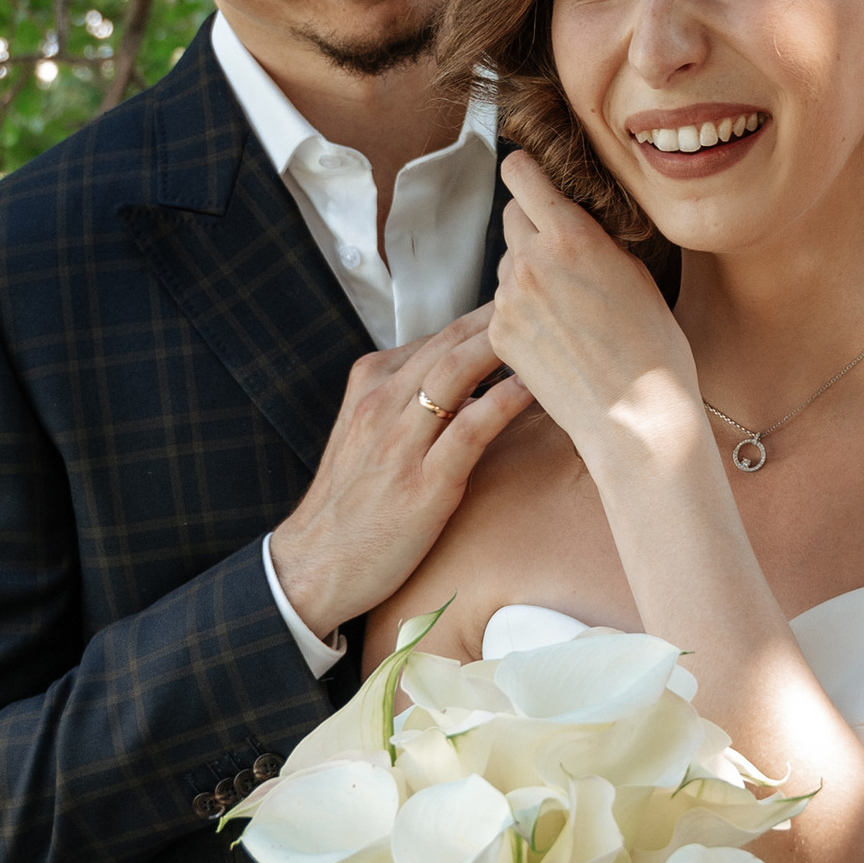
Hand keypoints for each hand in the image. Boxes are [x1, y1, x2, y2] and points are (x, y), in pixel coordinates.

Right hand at [270, 310, 530, 639]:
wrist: (314, 565)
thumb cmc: (351, 503)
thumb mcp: (366, 433)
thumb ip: (408, 400)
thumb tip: (468, 379)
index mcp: (369, 384)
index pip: (436, 337)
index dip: (483, 317)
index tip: (523, 304)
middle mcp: (381, 403)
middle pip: (450, 343)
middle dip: (500, 315)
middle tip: (547, 297)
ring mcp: (400, 443)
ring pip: (457, 374)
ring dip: (504, 345)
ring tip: (549, 327)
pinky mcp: (421, 485)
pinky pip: (469, 430)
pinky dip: (504, 403)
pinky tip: (535, 388)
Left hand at [487, 152, 703, 467]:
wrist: (636, 416)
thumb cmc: (652, 345)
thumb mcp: (634, 271)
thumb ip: (593, 236)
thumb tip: (570, 218)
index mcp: (570, 234)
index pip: (522, 173)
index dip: (526, 172)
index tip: (531, 175)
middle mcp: (530, 261)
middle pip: (512, 216)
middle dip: (534, 226)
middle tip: (565, 253)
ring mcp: (508, 300)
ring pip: (509, 264)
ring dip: (529, 272)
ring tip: (569, 309)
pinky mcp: (499, 335)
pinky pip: (504, 305)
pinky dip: (523, 312)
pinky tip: (557, 337)